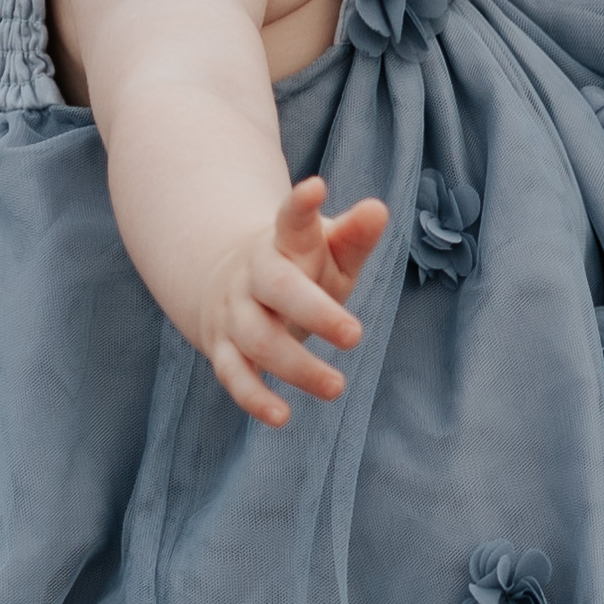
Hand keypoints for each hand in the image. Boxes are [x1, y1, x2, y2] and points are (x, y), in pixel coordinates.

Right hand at [171, 177, 398, 426]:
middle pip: (278, 289)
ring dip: (296, 366)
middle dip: (314, 312)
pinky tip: (282, 417)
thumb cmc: (299, 266)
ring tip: (336, 387)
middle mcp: (255, 276)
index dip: (300, 206)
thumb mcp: (328, 248)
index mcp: (284, 243)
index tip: (315, 186)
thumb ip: (355, 235)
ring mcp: (236, 313)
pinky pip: (234, 375)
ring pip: (258, 339)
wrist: (229, 284)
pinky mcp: (224, 349)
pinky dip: (254, 398)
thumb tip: (379, 209)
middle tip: (356, 335)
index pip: (290, 220)